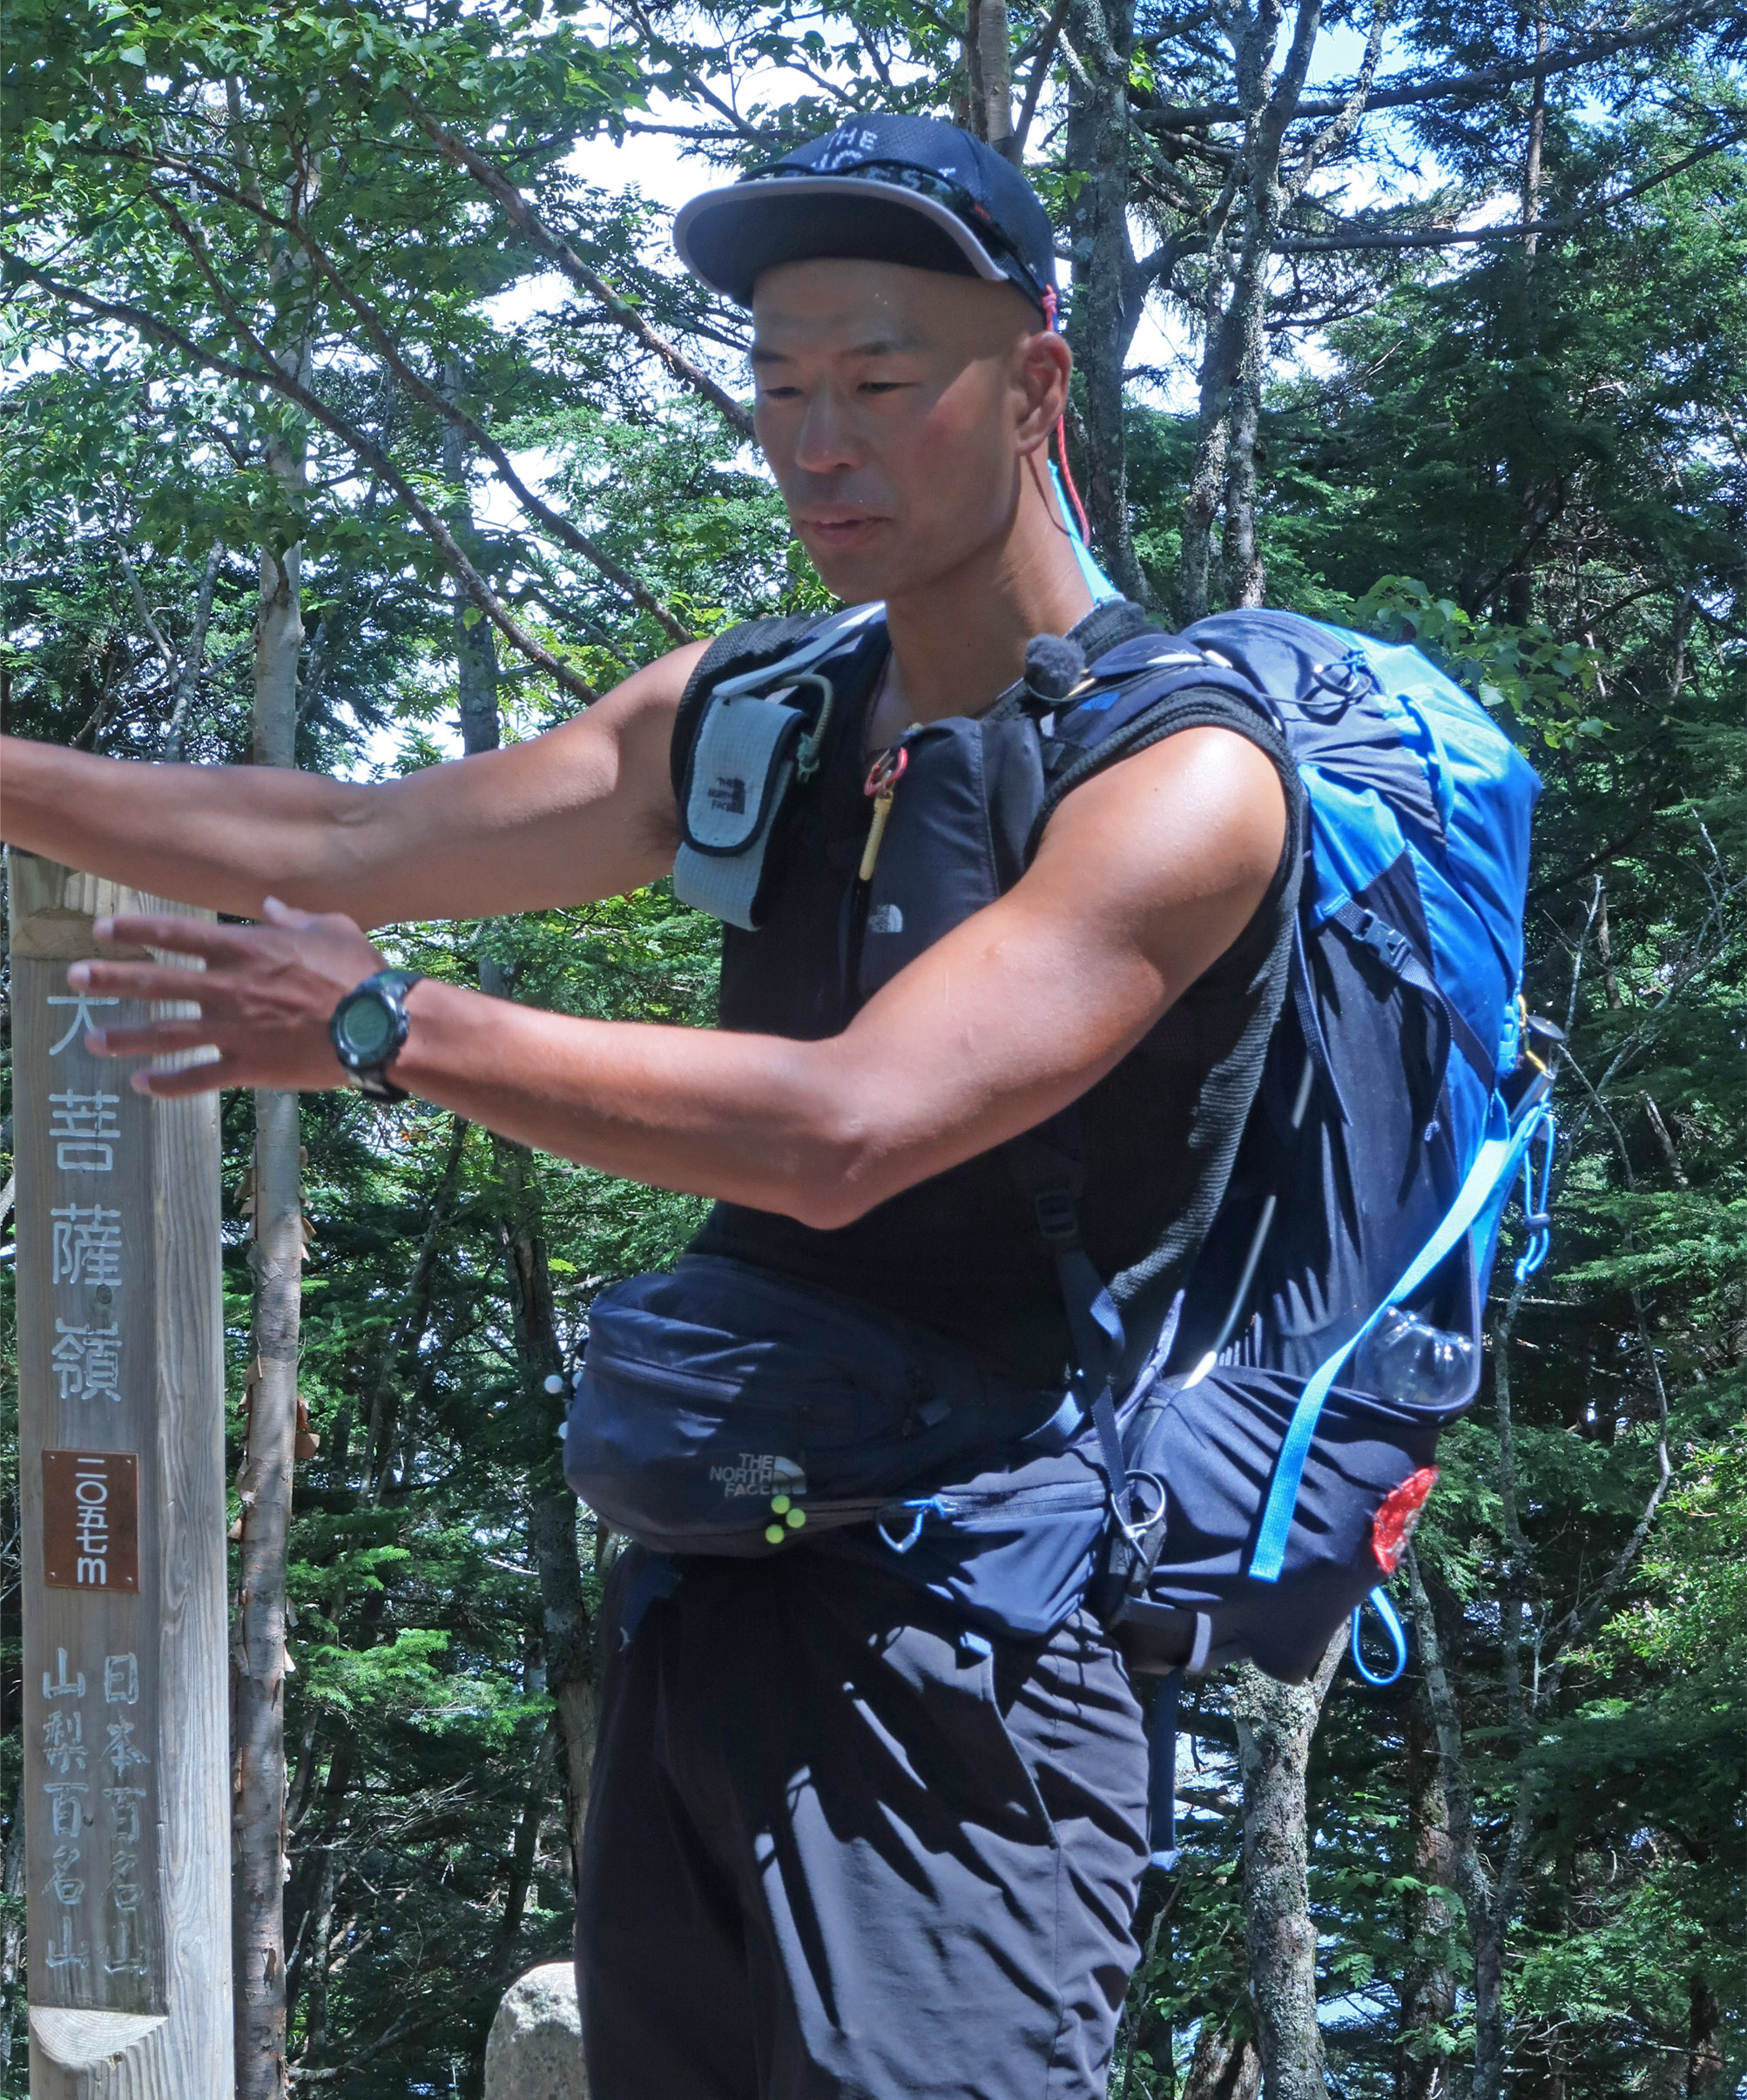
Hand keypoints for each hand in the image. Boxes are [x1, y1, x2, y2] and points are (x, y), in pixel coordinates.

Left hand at [71, 896, 388, 1098]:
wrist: (379, 1026)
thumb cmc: (359, 972)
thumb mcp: (332, 928)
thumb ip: (294, 917)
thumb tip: (271, 905)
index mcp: (246, 949)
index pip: (176, 934)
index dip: (136, 931)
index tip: (104, 930)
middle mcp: (229, 987)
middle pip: (156, 982)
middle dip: (111, 979)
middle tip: (75, 979)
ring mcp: (235, 1029)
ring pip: (166, 1034)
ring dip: (125, 1036)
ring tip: (93, 1039)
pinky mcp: (249, 1066)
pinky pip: (198, 1076)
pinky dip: (167, 1083)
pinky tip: (141, 1086)